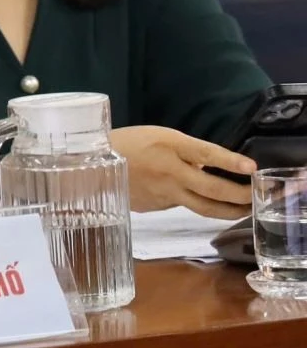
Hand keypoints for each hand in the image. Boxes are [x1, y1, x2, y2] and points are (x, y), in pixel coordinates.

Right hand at [110, 125, 255, 218]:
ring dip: (229, 210)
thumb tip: (208, 168)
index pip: (205, 153)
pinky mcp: (158, 207)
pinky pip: (184, 207)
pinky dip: (200, 207)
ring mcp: (164, 193)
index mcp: (168, 145)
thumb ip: (184, 152)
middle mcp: (169, 171)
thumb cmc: (127, 143)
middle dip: (239, 195)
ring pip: (204, 207)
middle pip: (211, 189)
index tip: (252, 168)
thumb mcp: (157, 137)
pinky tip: (208, 205)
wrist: (91, 166)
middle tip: (257, 196)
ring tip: (245, 209)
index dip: (230, 161)